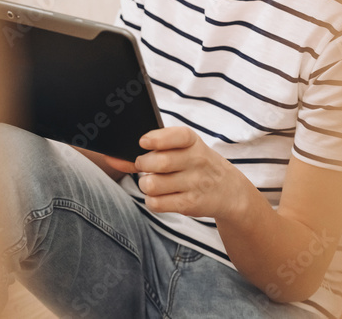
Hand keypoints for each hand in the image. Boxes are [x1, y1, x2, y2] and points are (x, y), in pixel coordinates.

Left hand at [105, 126, 256, 220]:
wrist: (229, 190)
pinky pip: (157, 204)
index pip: (178, 136)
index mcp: (193, 142)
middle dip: (143, 165)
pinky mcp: (191, 204)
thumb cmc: (196, 164)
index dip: (158, 139)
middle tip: (144, 166)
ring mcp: (195, 184)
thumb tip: (112, 158)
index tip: (143, 142)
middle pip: (159, 163)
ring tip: (153, 183)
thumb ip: (151, 151)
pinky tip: (160, 196)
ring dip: (146, 185)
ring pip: (153, 185)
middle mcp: (197, 161)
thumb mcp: (183, 150)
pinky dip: (152, 201)